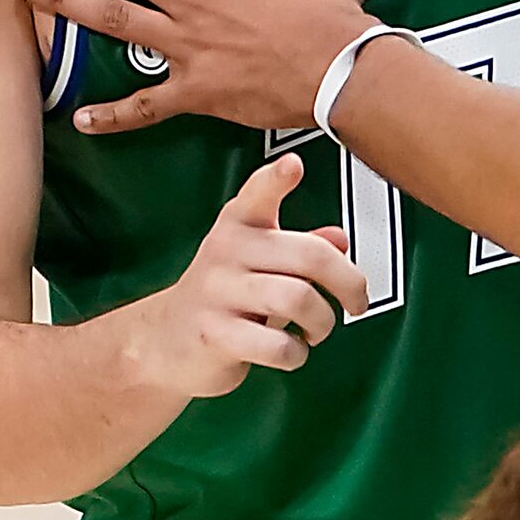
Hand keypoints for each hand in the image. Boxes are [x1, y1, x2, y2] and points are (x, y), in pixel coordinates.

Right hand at [127, 155, 368, 398]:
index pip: (257, 195)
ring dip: (323, 323)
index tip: (293, 165)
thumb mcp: (259, 264)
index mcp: (239, 226)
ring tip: (317, 330)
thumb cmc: (223, 297)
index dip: (276, 180)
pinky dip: (297, 354)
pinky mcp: (214, 335)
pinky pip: (277, 345)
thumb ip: (299, 248)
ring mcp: (217, 293)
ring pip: (299, 300)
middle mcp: (226, 252)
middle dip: (349, 284)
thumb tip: (339, 237)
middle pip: (310, 255)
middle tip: (357, 304)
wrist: (163, 342)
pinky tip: (291, 351)